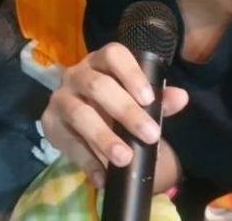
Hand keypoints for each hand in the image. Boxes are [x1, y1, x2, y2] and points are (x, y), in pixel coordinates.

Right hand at [40, 42, 188, 186]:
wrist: (82, 123)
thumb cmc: (114, 103)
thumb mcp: (137, 101)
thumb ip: (159, 100)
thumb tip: (181, 97)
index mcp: (101, 62)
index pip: (114, 55)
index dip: (131, 74)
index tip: (149, 99)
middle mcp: (77, 74)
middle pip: (98, 86)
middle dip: (126, 112)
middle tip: (151, 136)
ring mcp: (61, 98)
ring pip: (80, 113)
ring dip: (104, 137)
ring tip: (124, 158)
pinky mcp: (50, 124)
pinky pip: (69, 144)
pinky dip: (88, 163)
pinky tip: (104, 177)